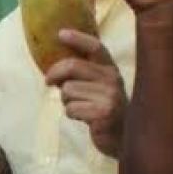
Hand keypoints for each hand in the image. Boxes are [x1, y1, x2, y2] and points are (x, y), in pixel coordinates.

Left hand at [45, 30, 124, 156]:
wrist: (124, 140)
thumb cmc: (106, 112)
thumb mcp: (101, 89)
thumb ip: (85, 75)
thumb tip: (55, 69)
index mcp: (111, 70)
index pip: (95, 47)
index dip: (78, 38)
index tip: (60, 33)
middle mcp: (112, 79)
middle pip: (73, 66)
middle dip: (55, 73)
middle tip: (48, 81)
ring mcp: (109, 96)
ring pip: (68, 90)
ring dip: (66, 101)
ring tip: (79, 107)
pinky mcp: (103, 113)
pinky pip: (71, 108)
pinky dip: (72, 114)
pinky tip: (84, 118)